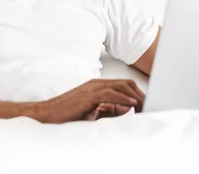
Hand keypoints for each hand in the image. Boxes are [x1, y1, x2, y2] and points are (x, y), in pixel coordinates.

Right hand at [29, 79, 144, 123]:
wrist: (47, 115)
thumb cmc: (68, 115)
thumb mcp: (94, 113)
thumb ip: (110, 110)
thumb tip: (128, 109)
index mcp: (98, 86)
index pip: (124, 85)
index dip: (138, 94)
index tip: (148, 105)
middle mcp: (97, 84)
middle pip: (127, 83)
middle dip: (141, 94)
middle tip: (151, 107)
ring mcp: (93, 88)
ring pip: (121, 87)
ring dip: (136, 97)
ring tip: (146, 107)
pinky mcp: (89, 95)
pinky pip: (111, 94)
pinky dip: (124, 99)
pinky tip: (132, 105)